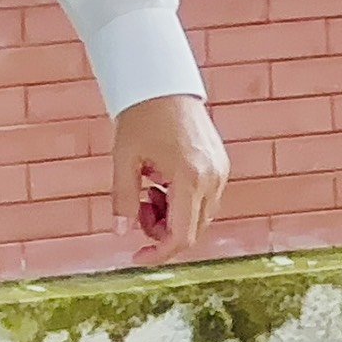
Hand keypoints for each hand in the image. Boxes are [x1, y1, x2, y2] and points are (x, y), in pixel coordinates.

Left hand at [109, 94, 228, 262]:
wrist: (161, 84)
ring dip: (172, 216)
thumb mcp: (124, 159)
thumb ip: (123, 199)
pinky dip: (182, 201)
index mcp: (190, 179)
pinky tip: (161, 181)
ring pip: (200, 216)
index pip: (182, 236)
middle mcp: (213, 179)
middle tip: (138, 207)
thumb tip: (120, 233)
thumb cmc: (140, 118)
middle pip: (193, 230)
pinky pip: (204, 198)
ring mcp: (221, 172)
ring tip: (148, 188)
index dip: (159, 252)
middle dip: (162, 231)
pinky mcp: (221, 165)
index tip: (136, 257)